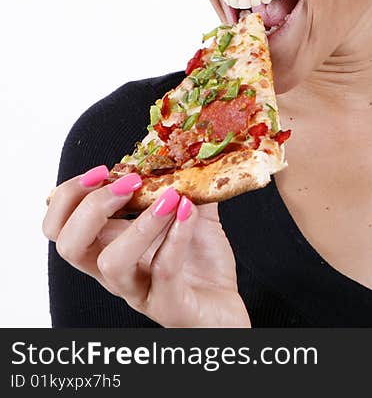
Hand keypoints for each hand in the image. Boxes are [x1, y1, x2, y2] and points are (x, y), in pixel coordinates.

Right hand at [44, 167, 249, 327]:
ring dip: (139, 224)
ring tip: (170, 197)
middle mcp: (115, 271)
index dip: (70, 196)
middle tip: (128, 182)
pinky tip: (189, 213)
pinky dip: (175, 238)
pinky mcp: (169, 306)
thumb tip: (187, 147)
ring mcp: (139, 291)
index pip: (61, 226)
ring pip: (112, 264)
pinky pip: (162, 273)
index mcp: (109, 246)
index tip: (104, 169)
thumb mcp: (190, 214)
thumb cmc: (200, 265)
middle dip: (90, 208)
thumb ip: (183, 183)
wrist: (225, 309)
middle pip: (69, 246)